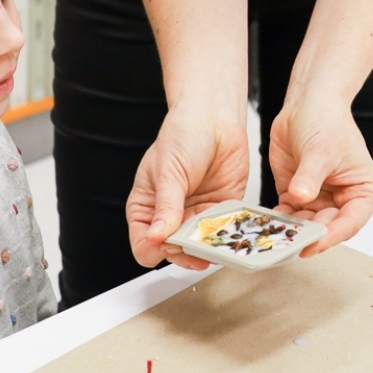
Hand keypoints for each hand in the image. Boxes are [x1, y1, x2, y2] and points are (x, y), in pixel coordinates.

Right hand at [125, 108, 249, 269]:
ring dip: (206, 249)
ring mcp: (196, 215)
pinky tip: (228, 233)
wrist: (214, 118)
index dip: (155, 249)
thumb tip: (156, 237)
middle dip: (183, 252)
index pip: (143, 245)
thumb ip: (165, 206)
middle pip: (172, 253)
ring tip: (212, 243)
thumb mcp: (168, 171)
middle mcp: (170, 216)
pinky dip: (225, 237)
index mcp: (146, 208)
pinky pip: (221, 233)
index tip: (167, 240)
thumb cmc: (182, 136)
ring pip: (198, 249)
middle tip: (193, 241)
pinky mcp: (220, 212)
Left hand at [267, 97, 372, 256]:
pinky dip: (278, 221)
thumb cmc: (327, 121)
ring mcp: (320, 200)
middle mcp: (343, 201)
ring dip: (290, 231)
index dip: (331, 236)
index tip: (312, 245)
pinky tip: (266, 222)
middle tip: (288, 242)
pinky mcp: (298, 196)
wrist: (307, 104)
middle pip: (327, 229)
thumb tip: (301, 198)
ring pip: (306, 226)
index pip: (350, 223)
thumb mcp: (320, 151)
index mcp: (364, 192)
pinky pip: (288, 216)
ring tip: (274, 235)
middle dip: (308, 235)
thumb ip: (310, 178)